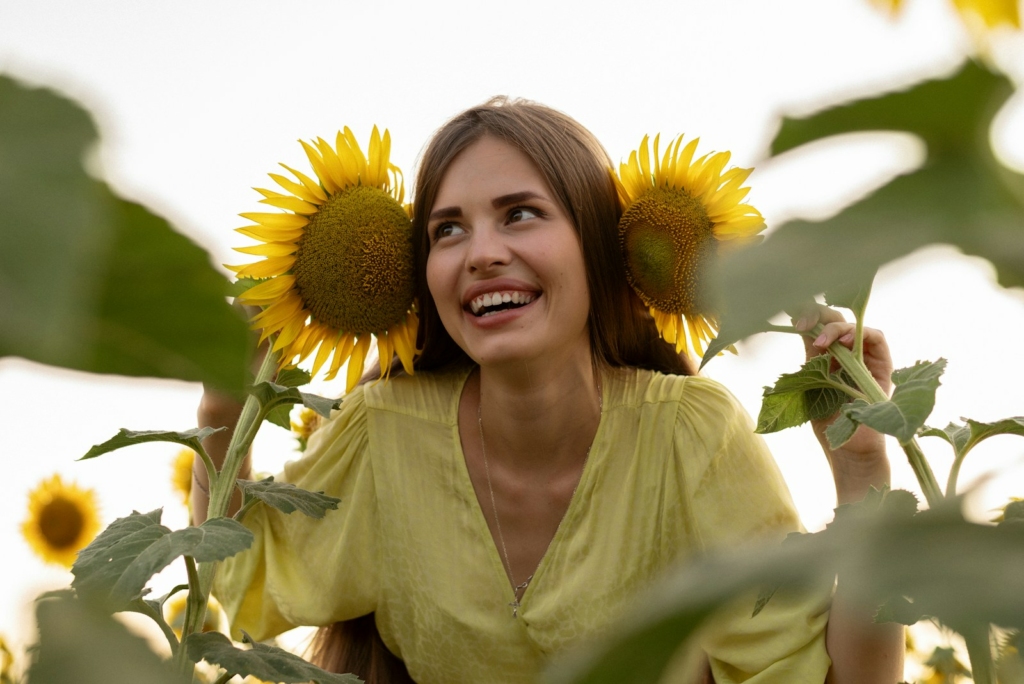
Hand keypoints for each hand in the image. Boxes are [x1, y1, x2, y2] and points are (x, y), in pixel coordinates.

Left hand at [792, 305, 892, 501]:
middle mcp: (846, 354)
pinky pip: (877, 338)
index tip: (793, 321)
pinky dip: (861, 333)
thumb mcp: (810, 385)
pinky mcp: (883, 366)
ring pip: (855, 325)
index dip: (807, 317)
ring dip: (837, 327)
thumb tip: (805, 330)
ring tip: (822, 342)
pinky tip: (845, 342)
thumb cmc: (827, 422)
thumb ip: (810, 359)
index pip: (818, 325)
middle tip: (803, 324)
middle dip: (819, 315)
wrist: (848, 448)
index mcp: (825, 357)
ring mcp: (866, 358)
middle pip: (836, 319)